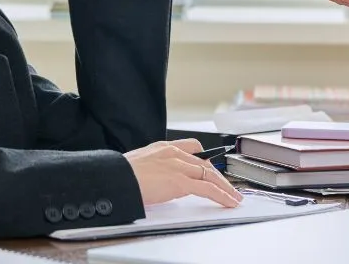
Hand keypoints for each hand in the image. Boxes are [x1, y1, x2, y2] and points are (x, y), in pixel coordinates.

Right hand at [123, 139, 242, 207]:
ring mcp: (178, 166)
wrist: (114, 178)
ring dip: (225, 187)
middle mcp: (174, 153)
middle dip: (218, 176)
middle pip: (205, 163)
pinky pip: (207, 188)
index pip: (192, 147)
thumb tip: (157, 181)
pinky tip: (228, 201)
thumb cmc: (120, 175)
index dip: (204, 158)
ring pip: (210, 175)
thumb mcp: (138, 165)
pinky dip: (221, 195)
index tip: (210, 166)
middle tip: (228, 186)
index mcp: (163, 148)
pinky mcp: (180, 181)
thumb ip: (153, 169)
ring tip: (234, 197)